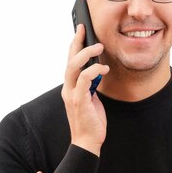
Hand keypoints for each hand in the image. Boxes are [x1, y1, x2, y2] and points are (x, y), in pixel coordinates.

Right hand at [61, 24, 109, 155]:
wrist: (88, 142)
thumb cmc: (91, 120)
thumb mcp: (92, 97)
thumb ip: (91, 84)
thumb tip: (97, 69)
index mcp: (70, 87)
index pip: (70, 61)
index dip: (74, 44)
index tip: (80, 30)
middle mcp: (67, 88)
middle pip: (69, 60)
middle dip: (77, 42)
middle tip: (85, 30)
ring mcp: (72, 94)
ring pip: (74, 67)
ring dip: (86, 54)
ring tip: (99, 47)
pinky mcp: (79, 101)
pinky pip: (84, 80)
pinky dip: (94, 71)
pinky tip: (104, 69)